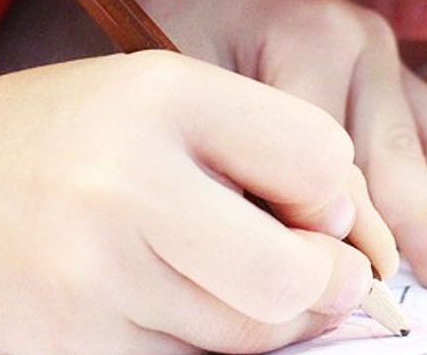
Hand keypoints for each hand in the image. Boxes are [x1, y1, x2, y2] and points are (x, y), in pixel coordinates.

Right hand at [0, 52, 378, 354]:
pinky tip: (171, 302)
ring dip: (264, 318)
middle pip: (291, 277)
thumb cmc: (74, 135)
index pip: (319, 158)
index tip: (310, 200)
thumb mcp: (165, 96)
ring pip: (246, 339)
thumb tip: (352, 240)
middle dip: (324, 281)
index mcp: (163, 97)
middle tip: (316, 272)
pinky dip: (203, 348)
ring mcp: (87, 284)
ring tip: (227, 276)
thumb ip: (264, 144)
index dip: (331, 190)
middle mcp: (124, 187)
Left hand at [86, 0, 426, 290]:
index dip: (343, 231)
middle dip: (421, 223)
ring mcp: (380, 47)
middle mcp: (363, 40)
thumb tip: (281, 234)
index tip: (356, 291)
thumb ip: (237, 146)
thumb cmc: (171, 8)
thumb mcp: (184, 73)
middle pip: (394, 150)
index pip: (333, 158)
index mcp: (314, 37)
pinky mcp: (382, 60)